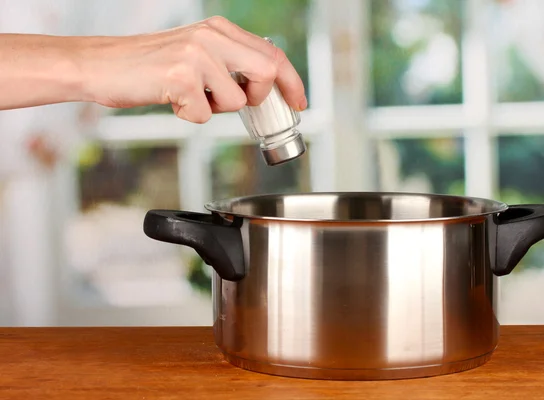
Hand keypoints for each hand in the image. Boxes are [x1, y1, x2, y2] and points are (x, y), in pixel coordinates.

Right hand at [80, 16, 307, 122]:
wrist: (102, 65)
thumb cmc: (149, 66)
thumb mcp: (196, 52)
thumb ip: (229, 62)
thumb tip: (262, 89)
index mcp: (219, 29)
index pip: (273, 52)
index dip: (292, 81)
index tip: (299, 102)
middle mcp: (212, 37)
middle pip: (267, 71)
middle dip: (258, 96)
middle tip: (237, 102)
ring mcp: (196, 55)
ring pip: (236, 100)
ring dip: (215, 109)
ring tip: (190, 96)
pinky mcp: (180, 77)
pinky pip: (204, 115)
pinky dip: (190, 117)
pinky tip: (172, 101)